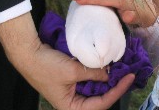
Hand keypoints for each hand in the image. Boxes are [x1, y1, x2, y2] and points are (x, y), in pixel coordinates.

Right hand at [0, 12, 134, 109]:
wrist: (29, 54)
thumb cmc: (47, 67)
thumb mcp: (73, 71)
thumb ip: (94, 73)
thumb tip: (110, 73)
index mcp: (72, 107)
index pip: (101, 103)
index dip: (117, 90)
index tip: (129, 78)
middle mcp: (73, 102)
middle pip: (99, 98)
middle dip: (114, 86)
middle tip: (127, 74)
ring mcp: (73, 91)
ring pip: (94, 88)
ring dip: (106, 79)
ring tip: (120, 70)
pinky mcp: (72, 80)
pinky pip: (88, 79)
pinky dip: (97, 73)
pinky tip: (106, 65)